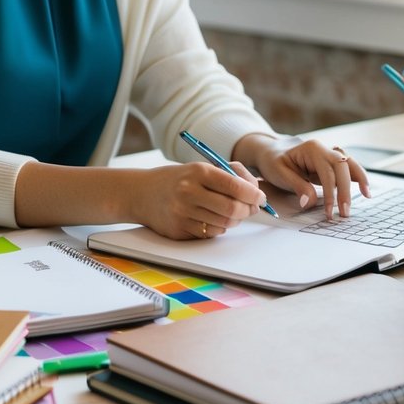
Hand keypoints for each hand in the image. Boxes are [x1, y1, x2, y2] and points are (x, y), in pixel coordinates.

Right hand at [130, 161, 265, 239]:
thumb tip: (257, 193)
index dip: (253, 194)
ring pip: (224, 224)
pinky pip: (210, 234)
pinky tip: (210, 218)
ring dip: (233, 220)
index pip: (235, 186)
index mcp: (198, 172)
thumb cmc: (179, 179)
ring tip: (228, 211)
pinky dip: (218, 228)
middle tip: (250, 208)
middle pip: (232, 209)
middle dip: (247, 210)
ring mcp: (183, 213)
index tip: (260, 197)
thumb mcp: (201, 168)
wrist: (142, 193)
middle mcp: (189, 192)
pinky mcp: (179, 230)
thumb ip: (231, 176)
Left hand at [233, 134, 370, 218]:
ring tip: (367, 195)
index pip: (327, 171)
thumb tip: (310, 202)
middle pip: (343, 166)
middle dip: (345, 190)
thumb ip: (297, 186)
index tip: (329, 211)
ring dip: (359, 179)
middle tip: (344, 213)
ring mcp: (328, 154)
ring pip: (350, 163)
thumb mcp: (279, 173)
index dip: (331, 192)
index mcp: (312, 148)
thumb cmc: (273, 162)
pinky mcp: (330, 163)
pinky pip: (347, 168)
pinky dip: (356, 176)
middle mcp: (323, 149)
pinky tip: (364, 188)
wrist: (270, 152)